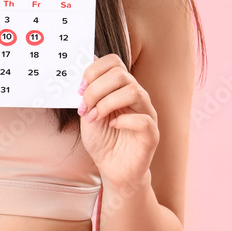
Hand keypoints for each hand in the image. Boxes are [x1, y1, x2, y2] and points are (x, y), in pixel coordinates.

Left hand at [77, 53, 158, 189]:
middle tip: (85, 107)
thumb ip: (87, 91)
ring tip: (95, 117)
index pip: (114, 62)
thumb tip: (85, 60)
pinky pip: (144, 120)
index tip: (80, 89)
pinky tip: (112, 127)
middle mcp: (136, 96)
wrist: (112, 169)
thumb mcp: (88, 112)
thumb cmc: (102, 140)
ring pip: (134, 91)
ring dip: (107, 103)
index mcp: (121, 88)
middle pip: (121, 74)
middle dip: (96, 89)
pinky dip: (124, 121)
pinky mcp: (152, 133)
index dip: (94, 71)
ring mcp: (146, 113)